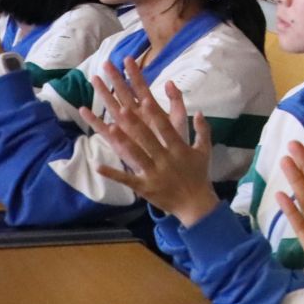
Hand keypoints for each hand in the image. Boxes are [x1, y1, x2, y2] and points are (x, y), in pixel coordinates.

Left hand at [82, 58, 218, 226]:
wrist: (195, 204)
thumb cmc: (199, 174)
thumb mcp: (205, 150)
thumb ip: (202, 130)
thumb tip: (198, 111)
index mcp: (179, 148)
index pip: (165, 127)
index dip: (155, 113)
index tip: (145, 99)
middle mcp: (165, 159)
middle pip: (148, 138)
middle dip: (135, 123)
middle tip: (122, 108)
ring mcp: (153, 174)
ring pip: (136, 155)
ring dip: (123, 142)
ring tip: (111, 128)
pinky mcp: (144, 187)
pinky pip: (126, 179)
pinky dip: (112, 173)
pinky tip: (98, 166)